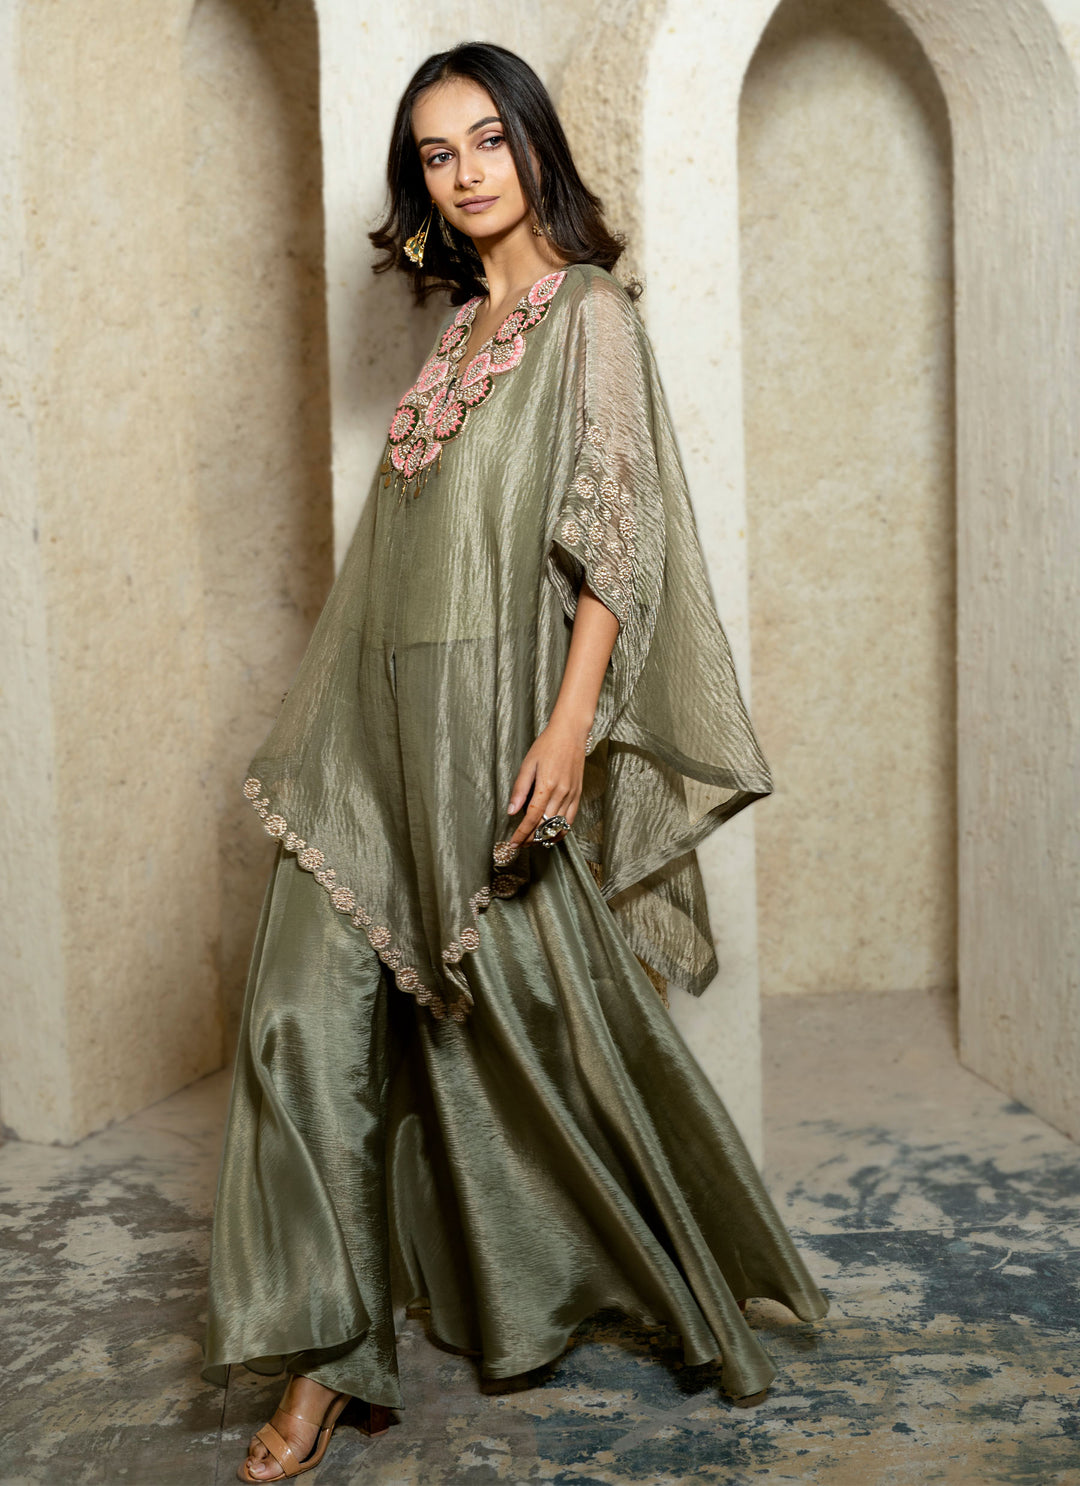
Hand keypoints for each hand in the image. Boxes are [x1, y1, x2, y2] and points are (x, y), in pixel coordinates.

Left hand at [506, 713, 588, 849]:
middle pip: (545, 825)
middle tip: (520, 844)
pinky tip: (551, 834)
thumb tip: (511, 811)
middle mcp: (561, 793)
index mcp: (547, 786)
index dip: (522, 833)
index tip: (513, 843)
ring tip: (533, 841)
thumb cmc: (547, 745)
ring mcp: (572, 795)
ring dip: (545, 837)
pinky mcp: (578, 794)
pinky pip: (570, 820)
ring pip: (559, 826)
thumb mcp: (528, 764)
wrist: (571, 733)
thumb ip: (520, 789)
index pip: (532, 818)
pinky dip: (561, 830)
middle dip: (531, 839)